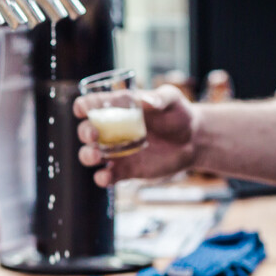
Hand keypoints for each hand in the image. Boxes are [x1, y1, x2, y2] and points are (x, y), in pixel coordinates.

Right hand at [74, 85, 197, 186]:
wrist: (194, 140)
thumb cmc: (179, 114)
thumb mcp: (172, 99)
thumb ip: (160, 97)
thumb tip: (146, 100)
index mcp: (117, 109)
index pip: (91, 105)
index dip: (83, 106)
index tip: (82, 109)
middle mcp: (111, 130)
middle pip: (85, 131)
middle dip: (84, 132)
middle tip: (93, 134)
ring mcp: (116, 151)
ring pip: (90, 155)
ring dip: (87, 155)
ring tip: (97, 155)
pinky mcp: (124, 170)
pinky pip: (106, 176)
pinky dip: (102, 178)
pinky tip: (105, 177)